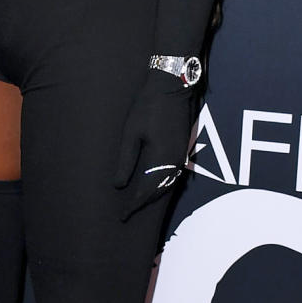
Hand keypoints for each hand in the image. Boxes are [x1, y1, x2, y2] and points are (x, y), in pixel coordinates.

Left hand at [113, 70, 195, 218]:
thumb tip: (118, 185)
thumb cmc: (147, 107)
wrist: (172, 87)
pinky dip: (163, 183)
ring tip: (138, 203)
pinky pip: (174, 174)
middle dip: (143, 203)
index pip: (147, 191)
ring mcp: (181, 154)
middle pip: (159, 190)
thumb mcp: (131, 133)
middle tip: (127, 212)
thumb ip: (126, 160)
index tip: (123, 215)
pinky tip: (154, 184)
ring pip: (168, 183)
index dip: (134, 205)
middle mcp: (175, 161)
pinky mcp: (183, 148)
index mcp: (161, 159)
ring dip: (154, 194)